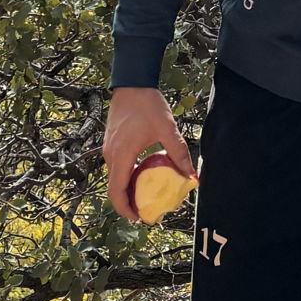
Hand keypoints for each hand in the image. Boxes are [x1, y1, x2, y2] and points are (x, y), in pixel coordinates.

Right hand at [103, 87, 194, 223]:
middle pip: (115, 189)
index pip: (117, 192)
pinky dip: (127, 177)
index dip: (126, 209)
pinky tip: (143, 175)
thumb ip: (179, 152)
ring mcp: (109, 149)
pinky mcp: (112, 144)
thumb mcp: (167, 128)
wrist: (132, 82)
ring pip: (115, 178)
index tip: (139, 218)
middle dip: (128, 203)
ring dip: (128, 190)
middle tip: (146, 211)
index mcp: (121, 156)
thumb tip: (191, 175)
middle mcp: (110, 156)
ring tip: (146, 196)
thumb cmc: (147, 104)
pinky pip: (117, 167)